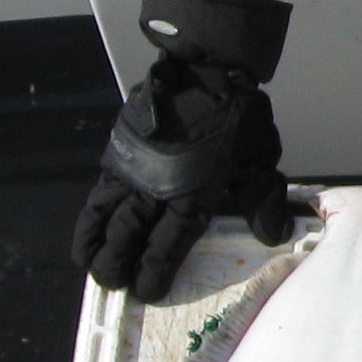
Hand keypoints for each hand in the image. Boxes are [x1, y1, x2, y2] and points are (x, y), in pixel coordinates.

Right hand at [72, 0, 293, 302]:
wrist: (207, 69)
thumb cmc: (238, 118)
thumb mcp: (262, 160)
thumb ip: (264, 200)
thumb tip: (274, 235)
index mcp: (192, 195)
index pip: (167, 245)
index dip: (154, 271)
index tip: (146, 292)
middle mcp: (156, 187)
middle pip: (127, 236)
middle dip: (116, 264)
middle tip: (112, 283)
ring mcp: (133, 168)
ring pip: (105, 215)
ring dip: (94, 243)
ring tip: (87, 263)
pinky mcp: (119, 150)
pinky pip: (100, 189)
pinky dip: (90, 213)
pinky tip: (88, 226)